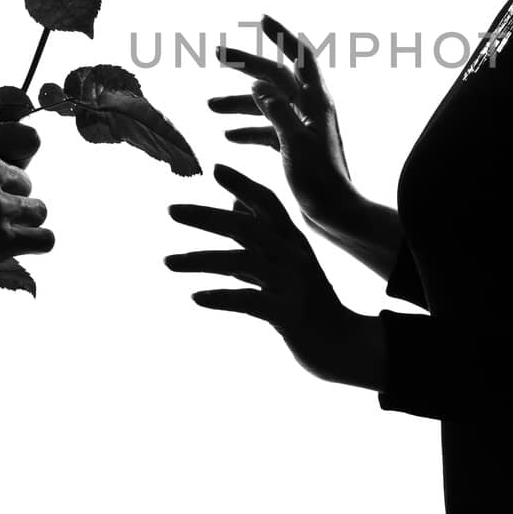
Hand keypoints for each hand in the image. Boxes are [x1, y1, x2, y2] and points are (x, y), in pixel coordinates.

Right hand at [0, 122, 52, 296]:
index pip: (28, 139)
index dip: (22, 158)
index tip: (6, 176)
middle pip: (28, 183)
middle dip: (9, 200)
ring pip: (39, 210)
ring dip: (21, 224)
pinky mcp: (1, 240)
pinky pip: (45, 238)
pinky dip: (34, 244)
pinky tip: (11, 248)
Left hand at [166, 163, 381, 388]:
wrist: (343, 345)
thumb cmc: (310, 303)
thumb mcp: (286, 264)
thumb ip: (258, 237)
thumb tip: (231, 205)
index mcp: (293, 242)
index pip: (269, 204)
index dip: (244, 184)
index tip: (215, 168)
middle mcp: (294, 257)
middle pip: (249, 227)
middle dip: (208, 217)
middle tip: (171, 210)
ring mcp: (292, 285)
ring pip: (244, 262)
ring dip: (202, 259)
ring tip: (168, 262)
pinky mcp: (288, 314)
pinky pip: (250, 301)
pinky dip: (221, 297)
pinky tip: (196, 297)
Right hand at [212, 14, 363, 242]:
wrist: (335, 216)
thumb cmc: (320, 182)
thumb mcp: (296, 145)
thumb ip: (277, 114)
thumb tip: (258, 85)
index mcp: (316, 103)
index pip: (300, 57)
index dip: (282, 35)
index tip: (262, 18)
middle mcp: (310, 110)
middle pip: (275, 77)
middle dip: (247, 65)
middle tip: (217, 54)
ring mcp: (302, 128)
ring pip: (267, 104)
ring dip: (239, 102)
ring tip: (209, 106)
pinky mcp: (295, 148)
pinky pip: (268, 130)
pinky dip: (248, 129)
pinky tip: (228, 136)